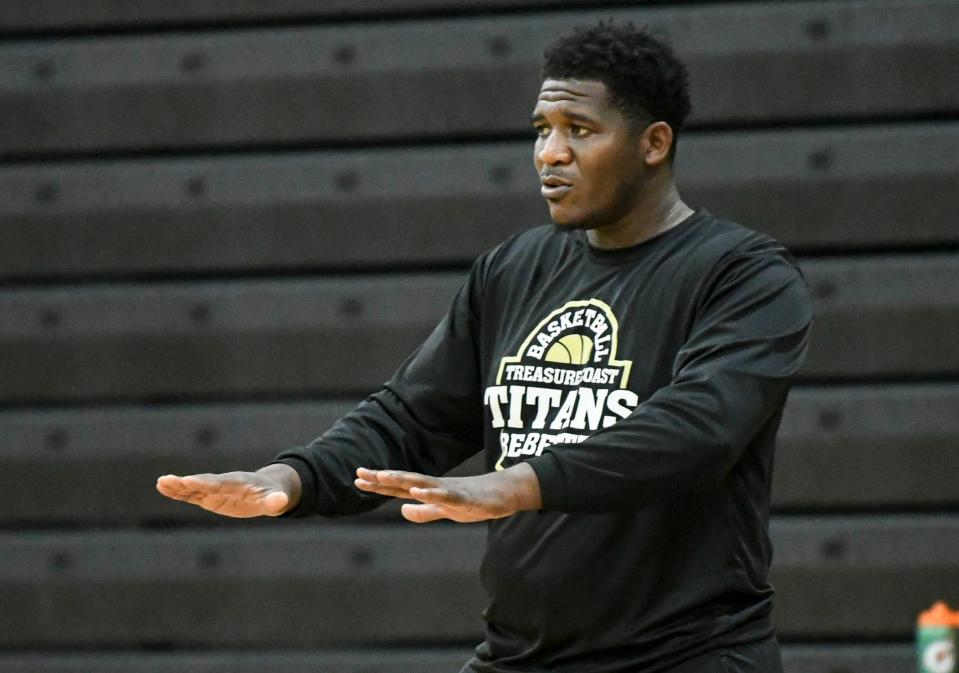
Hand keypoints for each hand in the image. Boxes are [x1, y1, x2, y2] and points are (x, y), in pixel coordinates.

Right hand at [155, 464, 300, 517]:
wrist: (269, 487)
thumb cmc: (274, 494)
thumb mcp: (277, 499)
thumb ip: (276, 501)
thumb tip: (281, 503)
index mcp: (239, 483)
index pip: (220, 483)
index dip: (206, 483)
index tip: (190, 480)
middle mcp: (224, 483)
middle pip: (204, 482)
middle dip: (188, 482)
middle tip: (169, 480)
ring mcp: (216, 490)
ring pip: (195, 487)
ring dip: (178, 486)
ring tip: (161, 482)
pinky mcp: (211, 497)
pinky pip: (192, 495)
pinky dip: (179, 492)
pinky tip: (163, 487)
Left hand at [354, 463, 541, 523]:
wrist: (503, 495)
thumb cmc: (474, 501)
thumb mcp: (444, 511)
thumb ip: (424, 512)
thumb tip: (402, 511)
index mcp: (430, 491)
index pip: (399, 487)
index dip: (379, 484)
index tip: (358, 479)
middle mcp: (435, 486)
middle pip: (405, 481)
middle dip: (383, 478)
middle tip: (360, 473)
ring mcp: (449, 490)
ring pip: (422, 483)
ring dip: (402, 479)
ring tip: (383, 476)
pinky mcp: (464, 498)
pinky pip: (445, 495)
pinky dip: (431, 492)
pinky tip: (418, 491)